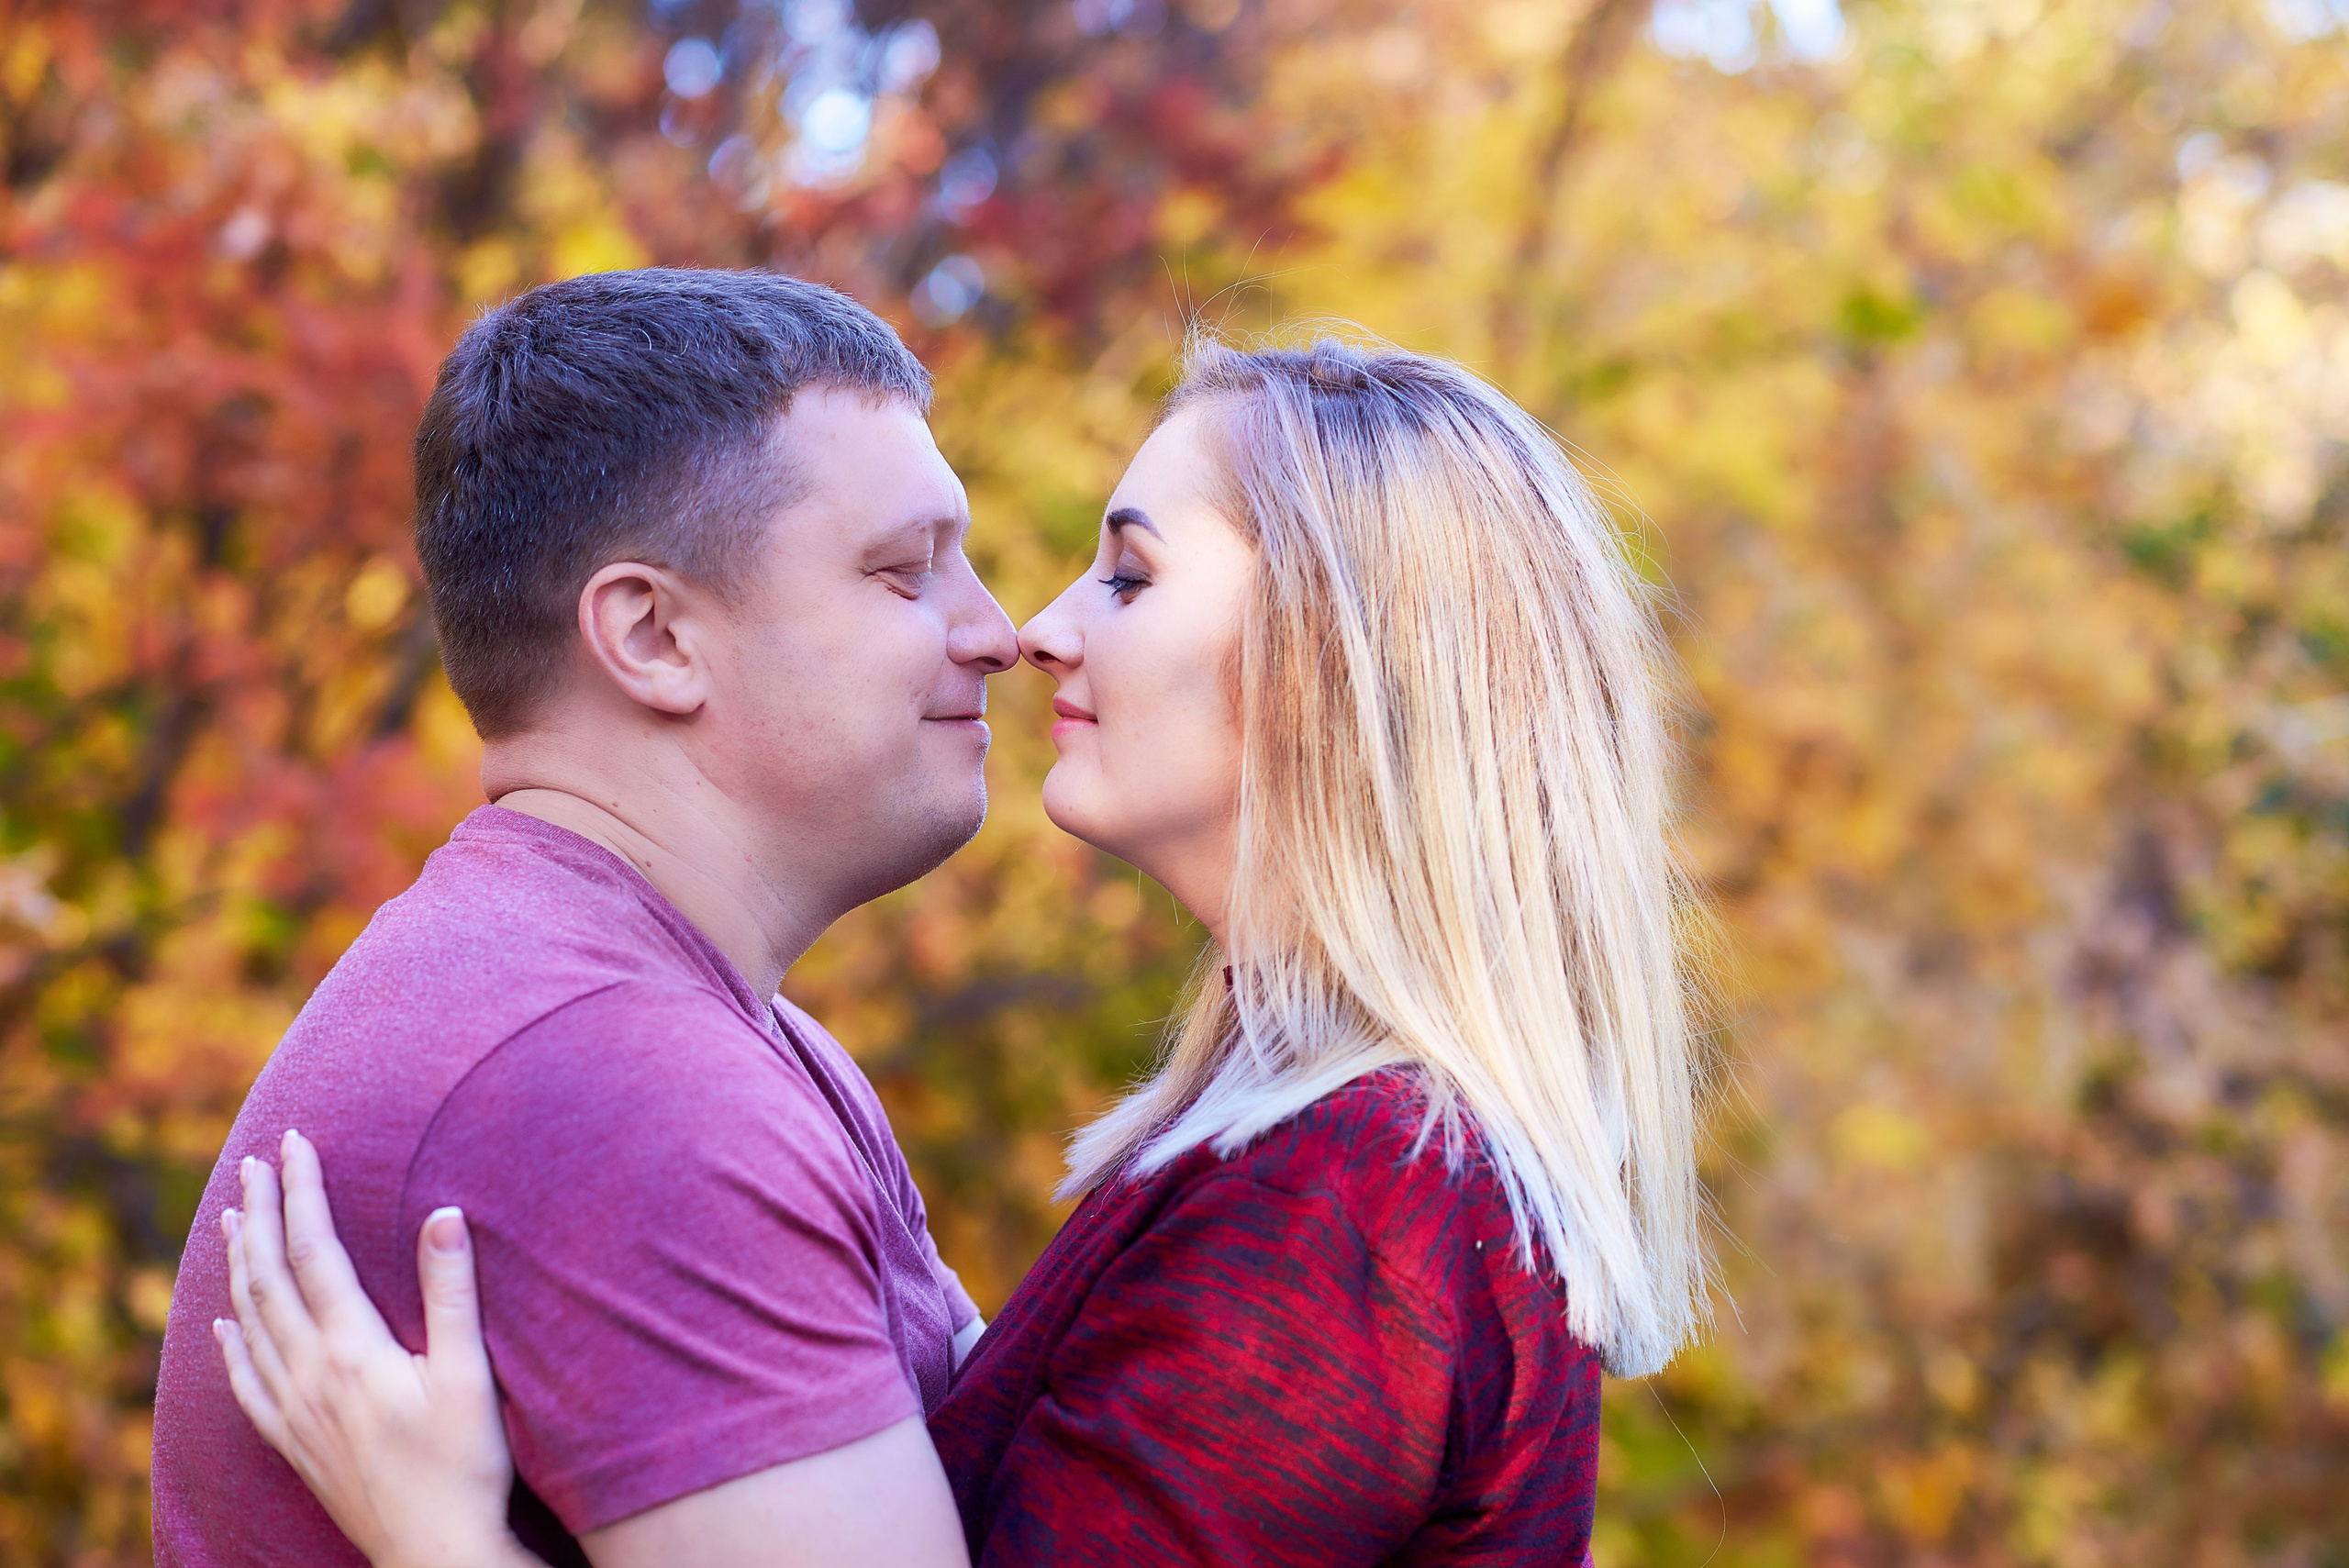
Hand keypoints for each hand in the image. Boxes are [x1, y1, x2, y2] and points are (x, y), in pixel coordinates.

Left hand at [217, 1129, 529, 1567]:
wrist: (434, 1552)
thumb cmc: (464, 1465)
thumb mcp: (469, 1373)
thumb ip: (451, 1292)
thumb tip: (443, 1214)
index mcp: (352, 1349)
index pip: (315, 1252)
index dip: (302, 1193)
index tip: (295, 1143)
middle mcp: (311, 1375)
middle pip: (271, 1280)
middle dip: (263, 1215)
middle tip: (253, 1163)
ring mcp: (296, 1412)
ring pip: (250, 1324)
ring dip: (240, 1267)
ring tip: (235, 1220)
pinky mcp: (296, 1443)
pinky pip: (246, 1385)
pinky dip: (230, 1347)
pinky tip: (223, 1326)